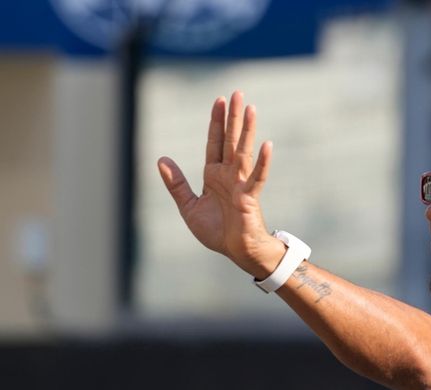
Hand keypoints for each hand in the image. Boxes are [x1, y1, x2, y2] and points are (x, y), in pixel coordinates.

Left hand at [157, 91, 283, 277]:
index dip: (216, 122)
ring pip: (243, 151)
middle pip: (230, 140)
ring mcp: (240, 184)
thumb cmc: (217, 231)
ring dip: (247, 130)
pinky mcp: (249, 197)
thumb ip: (176, 184)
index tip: (219, 100)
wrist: (236, 251)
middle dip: (232, 117)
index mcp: (214, 175)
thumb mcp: (189, 206)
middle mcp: (228, 174)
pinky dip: (262, 162)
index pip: (214, 142)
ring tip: (250, 109)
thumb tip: (160, 159)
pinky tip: (267, 145)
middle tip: (237, 93)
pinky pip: (257, 177)